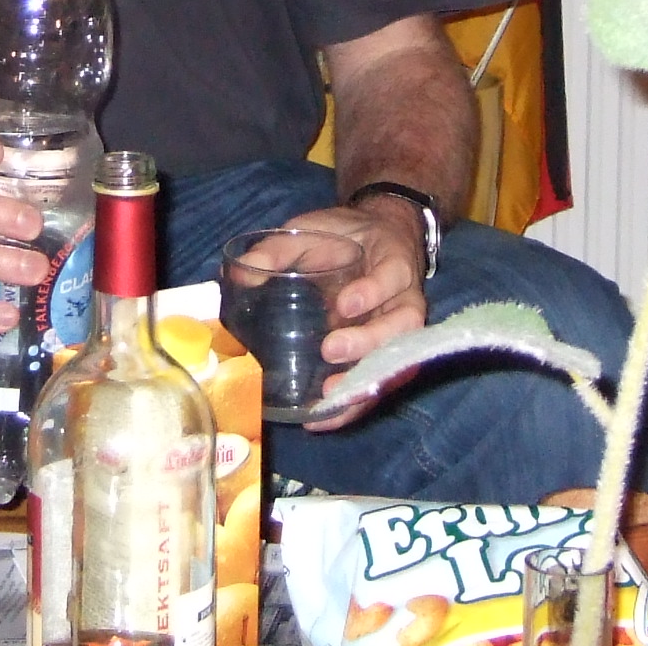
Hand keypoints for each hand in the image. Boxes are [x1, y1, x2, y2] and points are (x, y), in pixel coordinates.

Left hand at [285, 194, 429, 429]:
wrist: (379, 238)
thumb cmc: (346, 236)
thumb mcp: (313, 229)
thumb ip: (279, 248)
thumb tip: (242, 274)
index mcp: (392, 261)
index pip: (393, 276)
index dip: (373, 291)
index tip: (345, 304)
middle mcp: (405, 299)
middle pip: (402, 325)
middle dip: (368, 342)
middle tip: (331, 350)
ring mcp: (399, 331)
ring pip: (398, 361)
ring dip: (365, 381)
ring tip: (329, 396)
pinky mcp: (385, 356)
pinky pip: (379, 383)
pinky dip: (355, 404)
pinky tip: (323, 417)